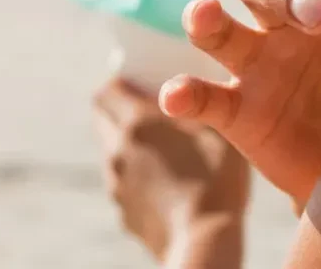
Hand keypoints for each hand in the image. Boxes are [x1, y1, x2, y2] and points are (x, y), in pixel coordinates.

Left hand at [94, 79, 248, 263]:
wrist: (204, 238)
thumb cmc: (217, 177)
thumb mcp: (217, 126)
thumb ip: (197, 101)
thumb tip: (184, 88)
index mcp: (137, 122)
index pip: (107, 90)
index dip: (122, 82)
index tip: (140, 82)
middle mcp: (118, 150)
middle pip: (102, 119)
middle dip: (120, 110)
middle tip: (150, 111)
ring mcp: (117, 183)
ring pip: (113, 153)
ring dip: (129, 145)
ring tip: (164, 151)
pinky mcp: (124, 211)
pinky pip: (124, 183)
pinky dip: (138, 177)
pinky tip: (167, 183)